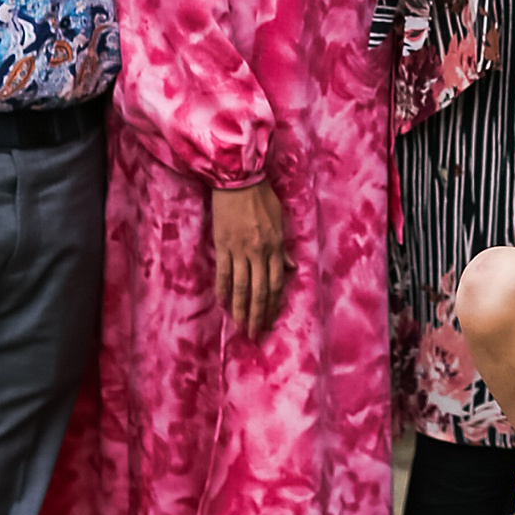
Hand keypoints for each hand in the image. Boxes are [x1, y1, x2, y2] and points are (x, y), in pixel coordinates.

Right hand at [212, 180, 289, 339]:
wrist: (238, 179)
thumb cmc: (261, 197)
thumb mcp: (280, 220)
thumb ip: (284, 247)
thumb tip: (291, 267)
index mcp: (276, 246)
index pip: (277, 283)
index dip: (274, 305)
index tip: (270, 321)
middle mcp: (260, 252)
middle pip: (260, 290)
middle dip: (258, 314)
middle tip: (254, 334)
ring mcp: (240, 250)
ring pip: (241, 286)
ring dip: (240, 309)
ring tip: (239, 327)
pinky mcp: (223, 245)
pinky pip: (223, 272)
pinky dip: (223, 289)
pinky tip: (222, 304)